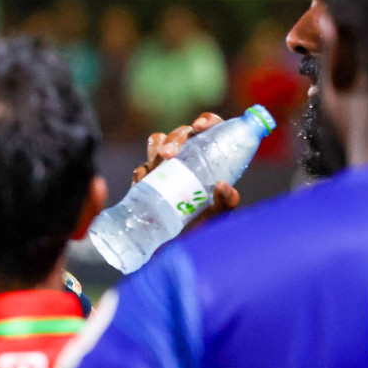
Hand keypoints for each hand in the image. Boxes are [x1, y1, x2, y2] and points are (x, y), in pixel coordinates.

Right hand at [132, 113, 240, 227]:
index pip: (210, 129)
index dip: (206, 121)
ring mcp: (166, 168)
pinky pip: (142, 168)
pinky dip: (143, 172)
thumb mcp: (216, 216)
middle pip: (180, 134)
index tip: (200, 125)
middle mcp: (187, 159)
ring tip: (159, 163)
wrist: (171, 246)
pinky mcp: (147, 179)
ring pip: (157, 143)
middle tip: (169, 155)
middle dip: (174, 139)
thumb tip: (224, 186)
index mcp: (210, 159)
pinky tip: (145, 181)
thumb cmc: (200, 227)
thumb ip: (225, 203)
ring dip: (156, 148)